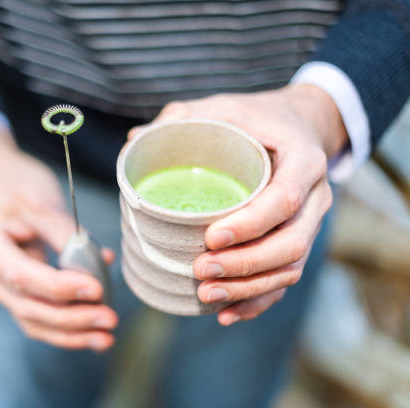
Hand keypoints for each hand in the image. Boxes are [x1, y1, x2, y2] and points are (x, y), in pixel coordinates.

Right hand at [0, 128, 117, 350]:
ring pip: (33, 321)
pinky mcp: (13, 290)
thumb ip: (66, 233)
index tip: (97, 289)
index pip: (23, 277)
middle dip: (72, 319)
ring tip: (107, 337)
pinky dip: (66, 326)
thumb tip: (99, 265)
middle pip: (28, 307)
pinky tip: (94, 332)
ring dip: (71, 333)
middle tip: (111, 320)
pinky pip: (38, 315)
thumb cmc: (16, 184)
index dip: (61, 288)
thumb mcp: (41, 199)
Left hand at [129, 84, 346, 325]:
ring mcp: (309, 224)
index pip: (286, 198)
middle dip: (246, 264)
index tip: (210, 236)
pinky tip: (226, 313)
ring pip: (290, 268)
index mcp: (303, 159)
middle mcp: (315, 197)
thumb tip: (135, 142)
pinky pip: (284, 279)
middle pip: (291, 243)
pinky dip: (258, 301)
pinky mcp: (298, 241)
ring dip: (248, 288)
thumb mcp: (223, 106)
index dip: (251, 223)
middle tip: (200, 269)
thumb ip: (183, 118)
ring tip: (206, 295)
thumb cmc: (256, 117)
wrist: (298, 125)